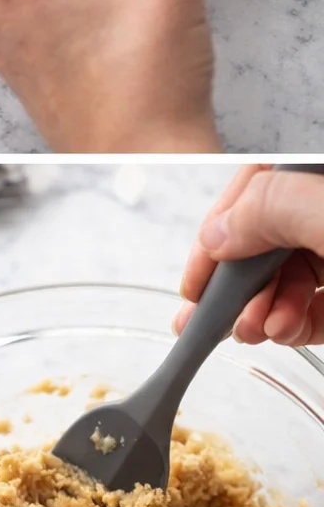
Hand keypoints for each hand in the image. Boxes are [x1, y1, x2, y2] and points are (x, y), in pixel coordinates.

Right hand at [175, 165, 323, 343]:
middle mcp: (319, 210)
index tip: (195, 281)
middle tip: (205, 320)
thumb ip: (267, 208)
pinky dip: (292, 324)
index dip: (215, 234)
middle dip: (235, 285)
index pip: (251, 189)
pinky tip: (283, 330)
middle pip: (262, 240)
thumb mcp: (323, 210)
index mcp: (313, 175)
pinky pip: (313, 307)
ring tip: (253, 330)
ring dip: (260, 310)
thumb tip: (217, 234)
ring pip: (285, 278)